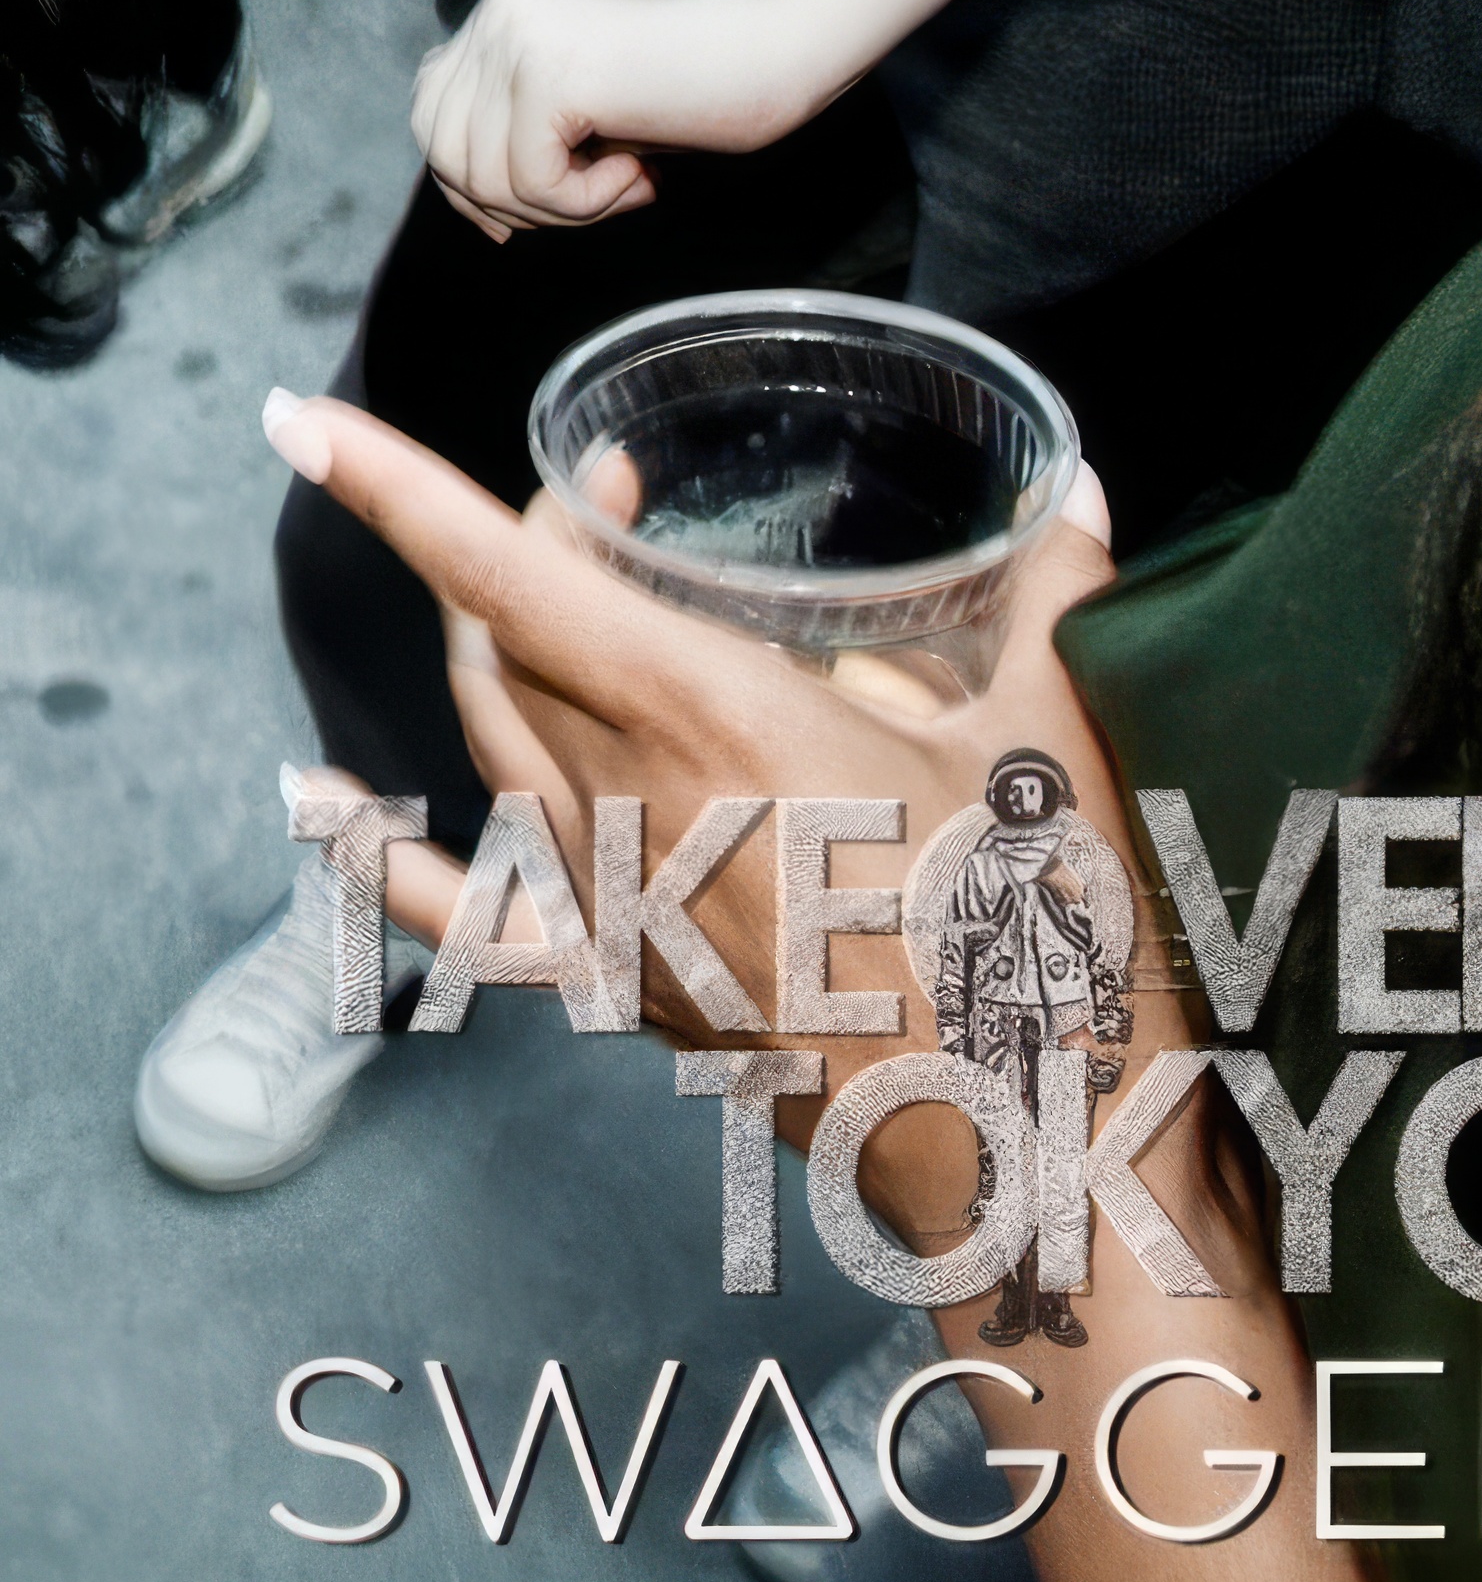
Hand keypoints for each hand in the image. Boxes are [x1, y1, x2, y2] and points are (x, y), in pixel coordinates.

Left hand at [266, 403, 1423, 1581]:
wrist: (1026, 1158)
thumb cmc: (1038, 941)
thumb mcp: (1059, 739)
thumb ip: (1055, 587)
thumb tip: (1079, 486)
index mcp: (718, 716)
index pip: (512, 578)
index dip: (397, 490)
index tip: (302, 423)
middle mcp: (633, 803)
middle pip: (506, 642)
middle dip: (519, 543)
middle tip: (603, 495)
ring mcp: (617, 908)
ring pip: (493, 744)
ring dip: (494, 650)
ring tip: (550, 589)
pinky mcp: (628, 992)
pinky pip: (467, 921)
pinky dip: (379, 858)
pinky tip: (317, 805)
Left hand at [409, 0, 822, 241]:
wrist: (775, 39)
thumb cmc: (700, 80)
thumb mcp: (590, 107)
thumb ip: (525, 133)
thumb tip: (476, 212)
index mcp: (505, 8)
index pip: (433, 108)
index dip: (467, 177)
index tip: (524, 214)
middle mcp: (500, 11)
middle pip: (443, 146)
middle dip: (509, 202)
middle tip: (592, 201)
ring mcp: (519, 37)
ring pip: (482, 175)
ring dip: (556, 208)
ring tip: (626, 185)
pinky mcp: (548, 74)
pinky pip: (529, 182)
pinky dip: (583, 203)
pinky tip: (638, 175)